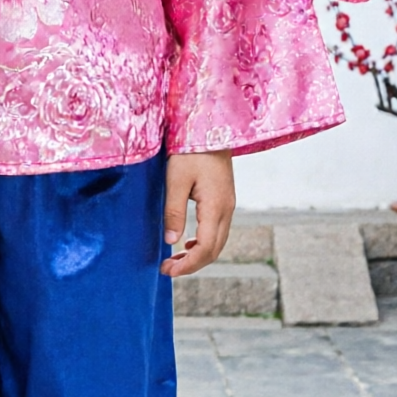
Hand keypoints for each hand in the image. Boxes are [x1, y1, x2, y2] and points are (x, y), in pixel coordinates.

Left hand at [163, 151, 234, 277]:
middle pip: (214, 250)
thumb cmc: (191, 149)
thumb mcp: (176, 179)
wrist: (211, 126)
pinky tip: (189, 243)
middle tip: (168, 269)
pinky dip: (204, 243)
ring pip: (218, 242)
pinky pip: (218, 230)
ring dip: (198, 255)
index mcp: (216, 206)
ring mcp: (228, 204)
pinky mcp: (225, 199)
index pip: (205, 248)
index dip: (187, 264)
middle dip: (192, 265)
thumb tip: (171, 241)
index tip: (167, 270)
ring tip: (176, 260)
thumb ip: (174, 211)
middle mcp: (227, 209)